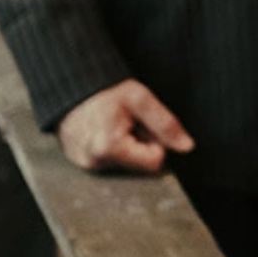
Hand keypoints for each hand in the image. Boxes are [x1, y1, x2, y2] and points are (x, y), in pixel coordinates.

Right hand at [56, 79, 193, 172]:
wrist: (71, 90)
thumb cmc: (105, 92)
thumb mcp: (140, 99)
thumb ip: (165, 123)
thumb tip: (186, 146)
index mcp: (109, 148)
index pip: (154, 162)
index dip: (156, 141)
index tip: (143, 125)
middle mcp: (95, 163)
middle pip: (140, 164)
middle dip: (140, 144)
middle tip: (127, 124)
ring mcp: (86, 166)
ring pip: (126, 164)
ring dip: (127, 146)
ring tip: (115, 126)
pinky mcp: (82, 166)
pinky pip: (110, 163)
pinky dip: (113, 149)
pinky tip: (106, 132)